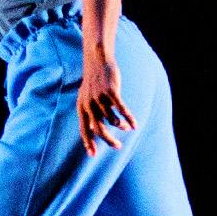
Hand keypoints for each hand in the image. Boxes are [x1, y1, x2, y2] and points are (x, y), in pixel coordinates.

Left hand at [76, 37, 137, 156]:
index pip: (84, 129)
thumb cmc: (93, 81)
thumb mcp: (86, 97)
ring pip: (113, 121)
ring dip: (121, 127)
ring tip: (126, 128)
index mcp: (81, 107)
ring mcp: (100, 98)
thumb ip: (90, 112)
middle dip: (109, 140)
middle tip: (118, 146)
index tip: (93, 155)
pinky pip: (122, 110)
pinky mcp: (112, 92)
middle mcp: (89, 104)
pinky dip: (129, 119)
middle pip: (99, 129)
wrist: (97, 60)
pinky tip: (134, 124)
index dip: (88, 143)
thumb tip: (95, 131)